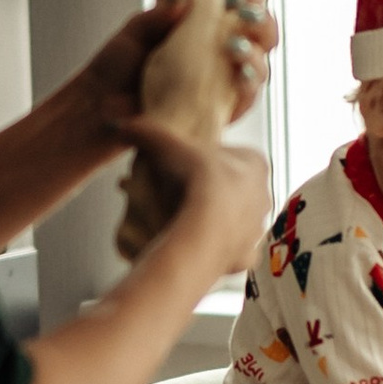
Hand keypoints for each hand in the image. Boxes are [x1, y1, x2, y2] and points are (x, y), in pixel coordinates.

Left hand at [77, 0, 276, 144]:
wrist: (98, 110)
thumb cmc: (114, 69)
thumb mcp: (133, 34)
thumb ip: (157, 17)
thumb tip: (184, 3)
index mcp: (199, 24)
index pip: (238, 4)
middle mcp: (216, 52)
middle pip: (258, 33)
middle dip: (261, 21)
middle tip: (247, 15)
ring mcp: (220, 82)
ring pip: (258, 65)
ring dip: (255, 52)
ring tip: (236, 47)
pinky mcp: (218, 111)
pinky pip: (246, 98)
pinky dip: (248, 85)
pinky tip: (240, 74)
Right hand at [151, 126, 272, 280]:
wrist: (205, 232)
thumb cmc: (196, 181)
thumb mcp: (167, 146)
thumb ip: (146, 133)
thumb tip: (119, 125)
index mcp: (256, 163)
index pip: (227, 154)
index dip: (201, 159)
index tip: (180, 165)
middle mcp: (263, 196)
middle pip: (233, 189)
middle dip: (207, 190)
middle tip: (176, 192)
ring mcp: (257, 229)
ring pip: (233, 221)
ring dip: (211, 220)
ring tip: (181, 220)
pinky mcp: (246, 257)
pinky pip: (230, 252)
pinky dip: (214, 250)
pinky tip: (194, 246)